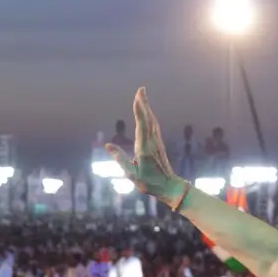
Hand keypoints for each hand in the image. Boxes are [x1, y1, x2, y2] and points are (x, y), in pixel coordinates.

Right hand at [105, 88, 184, 205]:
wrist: (169, 187)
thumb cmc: (149, 183)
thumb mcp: (131, 174)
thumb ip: (120, 159)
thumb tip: (108, 145)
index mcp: (144, 148)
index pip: (142, 125)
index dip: (140, 111)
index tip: (137, 98)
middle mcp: (152, 142)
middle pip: (148, 119)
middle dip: (144, 103)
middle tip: (141, 89)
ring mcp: (157, 142)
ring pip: (152, 121)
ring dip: (147, 107)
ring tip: (142, 95)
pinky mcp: (158, 144)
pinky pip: (154, 126)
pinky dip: (149, 116)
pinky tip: (148, 111)